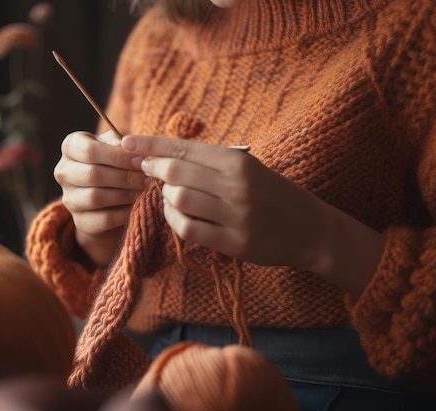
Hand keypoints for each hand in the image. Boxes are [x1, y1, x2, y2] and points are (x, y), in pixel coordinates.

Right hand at [54, 130, 148, 265]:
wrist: (108, 196)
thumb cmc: (114, 162)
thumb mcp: (116, 146)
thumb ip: (122, 143)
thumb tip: (133, 148)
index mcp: (71, 147)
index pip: (90, 151)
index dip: (118, 156)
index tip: (140, 160)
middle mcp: (64, 172)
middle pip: (93, 175)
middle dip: (125, 176)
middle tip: (146, 177)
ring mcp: (69, 199)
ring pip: (96, 197)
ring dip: (125, 194)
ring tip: (143, 189)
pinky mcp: (80, 221)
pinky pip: (104, 219)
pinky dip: (124, 213)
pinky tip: (137, 205)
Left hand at [121, 134, 384, 297]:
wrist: (309, 228)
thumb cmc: (270, 193)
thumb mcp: (245, 168)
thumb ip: (207, 162)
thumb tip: (160, 156)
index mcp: (236, 160)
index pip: (183, 147)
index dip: (149, 145)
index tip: (125, 144)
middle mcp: (236, 184)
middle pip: (176, 172)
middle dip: (153, 170)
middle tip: (146, 172)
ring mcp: (235, 215)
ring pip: (179, 200)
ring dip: (166, 199)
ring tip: (172, 198)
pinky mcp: (235, 242)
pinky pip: (189, 230)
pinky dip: (175, 223)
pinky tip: (178, 218)